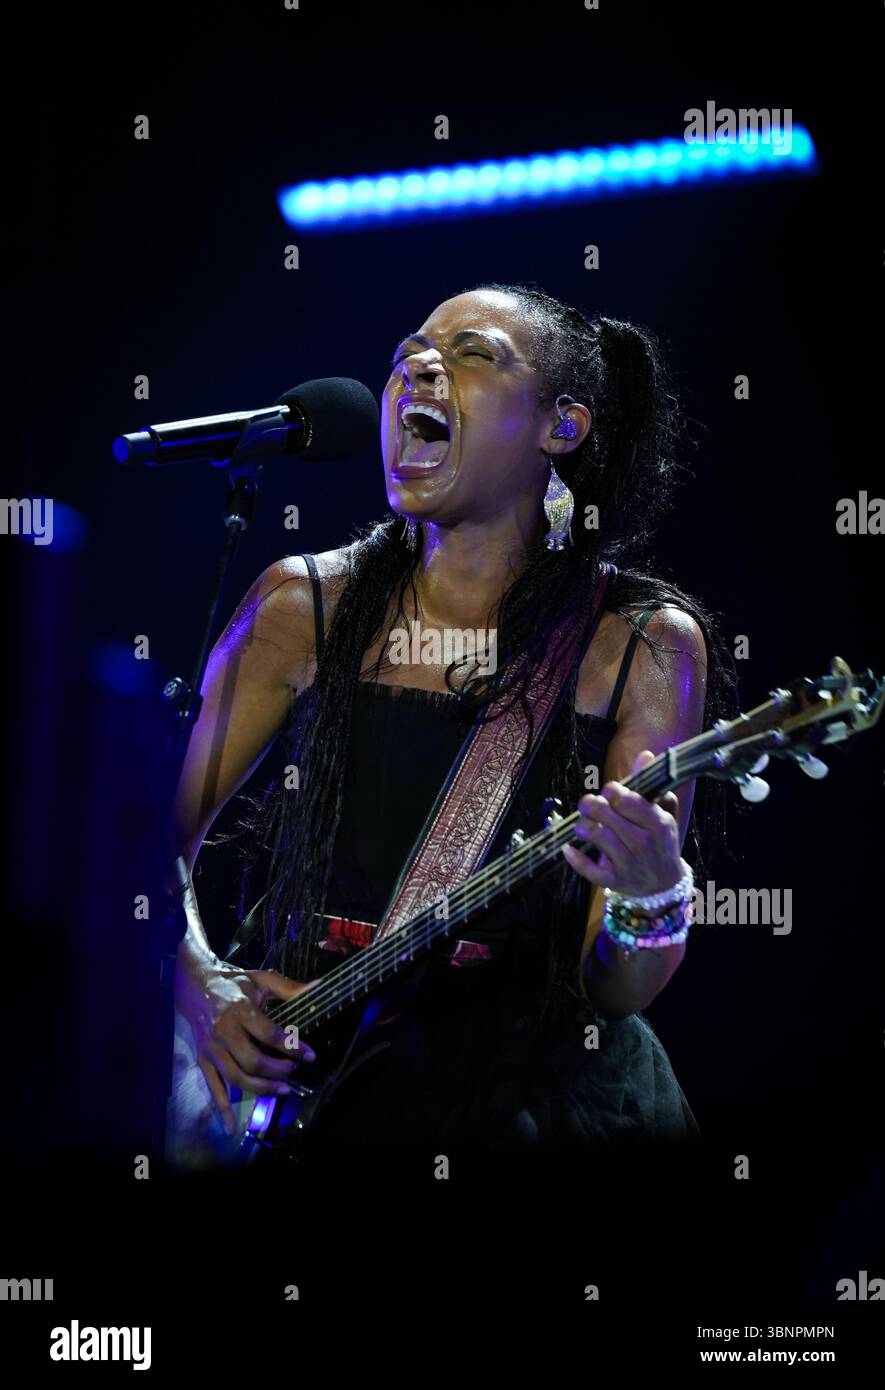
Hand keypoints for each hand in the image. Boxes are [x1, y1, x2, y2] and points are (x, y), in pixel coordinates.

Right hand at [175, 955, 317, 1136]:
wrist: (194, 985)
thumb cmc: (233, 983)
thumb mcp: (262, 979)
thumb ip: (290, 988)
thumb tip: (320, 988)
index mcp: (241, 1010)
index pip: (270, 1035)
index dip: (292, 1048)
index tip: (310, 1056)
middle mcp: (225, 1031)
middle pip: (253, 1061)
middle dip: (278, 1071)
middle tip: (293, 1072)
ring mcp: (212, 1048)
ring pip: (236, 1077)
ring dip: (262, 1088)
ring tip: (283, 1090)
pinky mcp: (203, 1059)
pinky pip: (213, 1087)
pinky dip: (222, 1109)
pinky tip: (231, 1127)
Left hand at [562, 749, 686, 899]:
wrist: (664, 884)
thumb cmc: (660, 841)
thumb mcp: (661, 813)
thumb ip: (651, 785)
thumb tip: (644, 755)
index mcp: (657, 823)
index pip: (627, 800)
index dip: (610, 791)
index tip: (607, 791)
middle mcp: (642, 843)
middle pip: (607, 816)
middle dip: (591, 805)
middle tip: (587, 804)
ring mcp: (628, 864)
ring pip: (597, 838)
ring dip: (583, 827)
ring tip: (581, 824)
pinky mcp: (614, 880)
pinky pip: (590, 869)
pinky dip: (575, 859)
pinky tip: (567, 848)